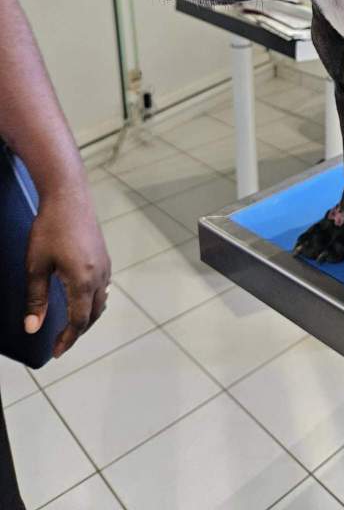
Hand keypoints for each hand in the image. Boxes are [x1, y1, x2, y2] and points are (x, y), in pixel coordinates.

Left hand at [24, 185, 110, 356]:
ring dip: (87, 317)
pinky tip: (81, 298)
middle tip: (62, 342)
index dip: (67, 339)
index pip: (78, 321)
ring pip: (101, 302)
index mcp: (83, 281)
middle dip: (78, 332)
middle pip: (93, 315)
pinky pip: (103, 288)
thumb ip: (36, 299)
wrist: (69, 197)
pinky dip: (93, 301)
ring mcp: (105, 265)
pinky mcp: (104, 256)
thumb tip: (32, 328)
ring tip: (71, 325)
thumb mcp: (37, 266)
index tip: (56, 352)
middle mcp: (99, 276)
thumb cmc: (50, 229)